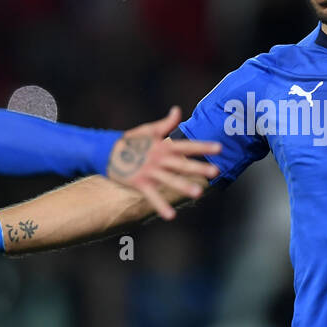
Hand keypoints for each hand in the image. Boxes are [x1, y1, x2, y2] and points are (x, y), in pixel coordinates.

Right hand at [105, 107, 220, 219]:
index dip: (203, 147)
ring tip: (198, 193)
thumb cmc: (133, 141)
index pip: (187, 146)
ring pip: (170, 180)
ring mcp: (150, 171)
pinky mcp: (140, 183)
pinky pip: (152, 196)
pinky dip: (160, 206)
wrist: (107, 152)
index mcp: (164, 146)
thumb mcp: (149, 130)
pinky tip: (171, 216)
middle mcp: (159, 158)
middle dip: (199, 167)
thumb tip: (178, 109)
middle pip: (182, 164)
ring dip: (184, 186)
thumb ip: (166, 123)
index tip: (219, 148)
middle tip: (215, 171)